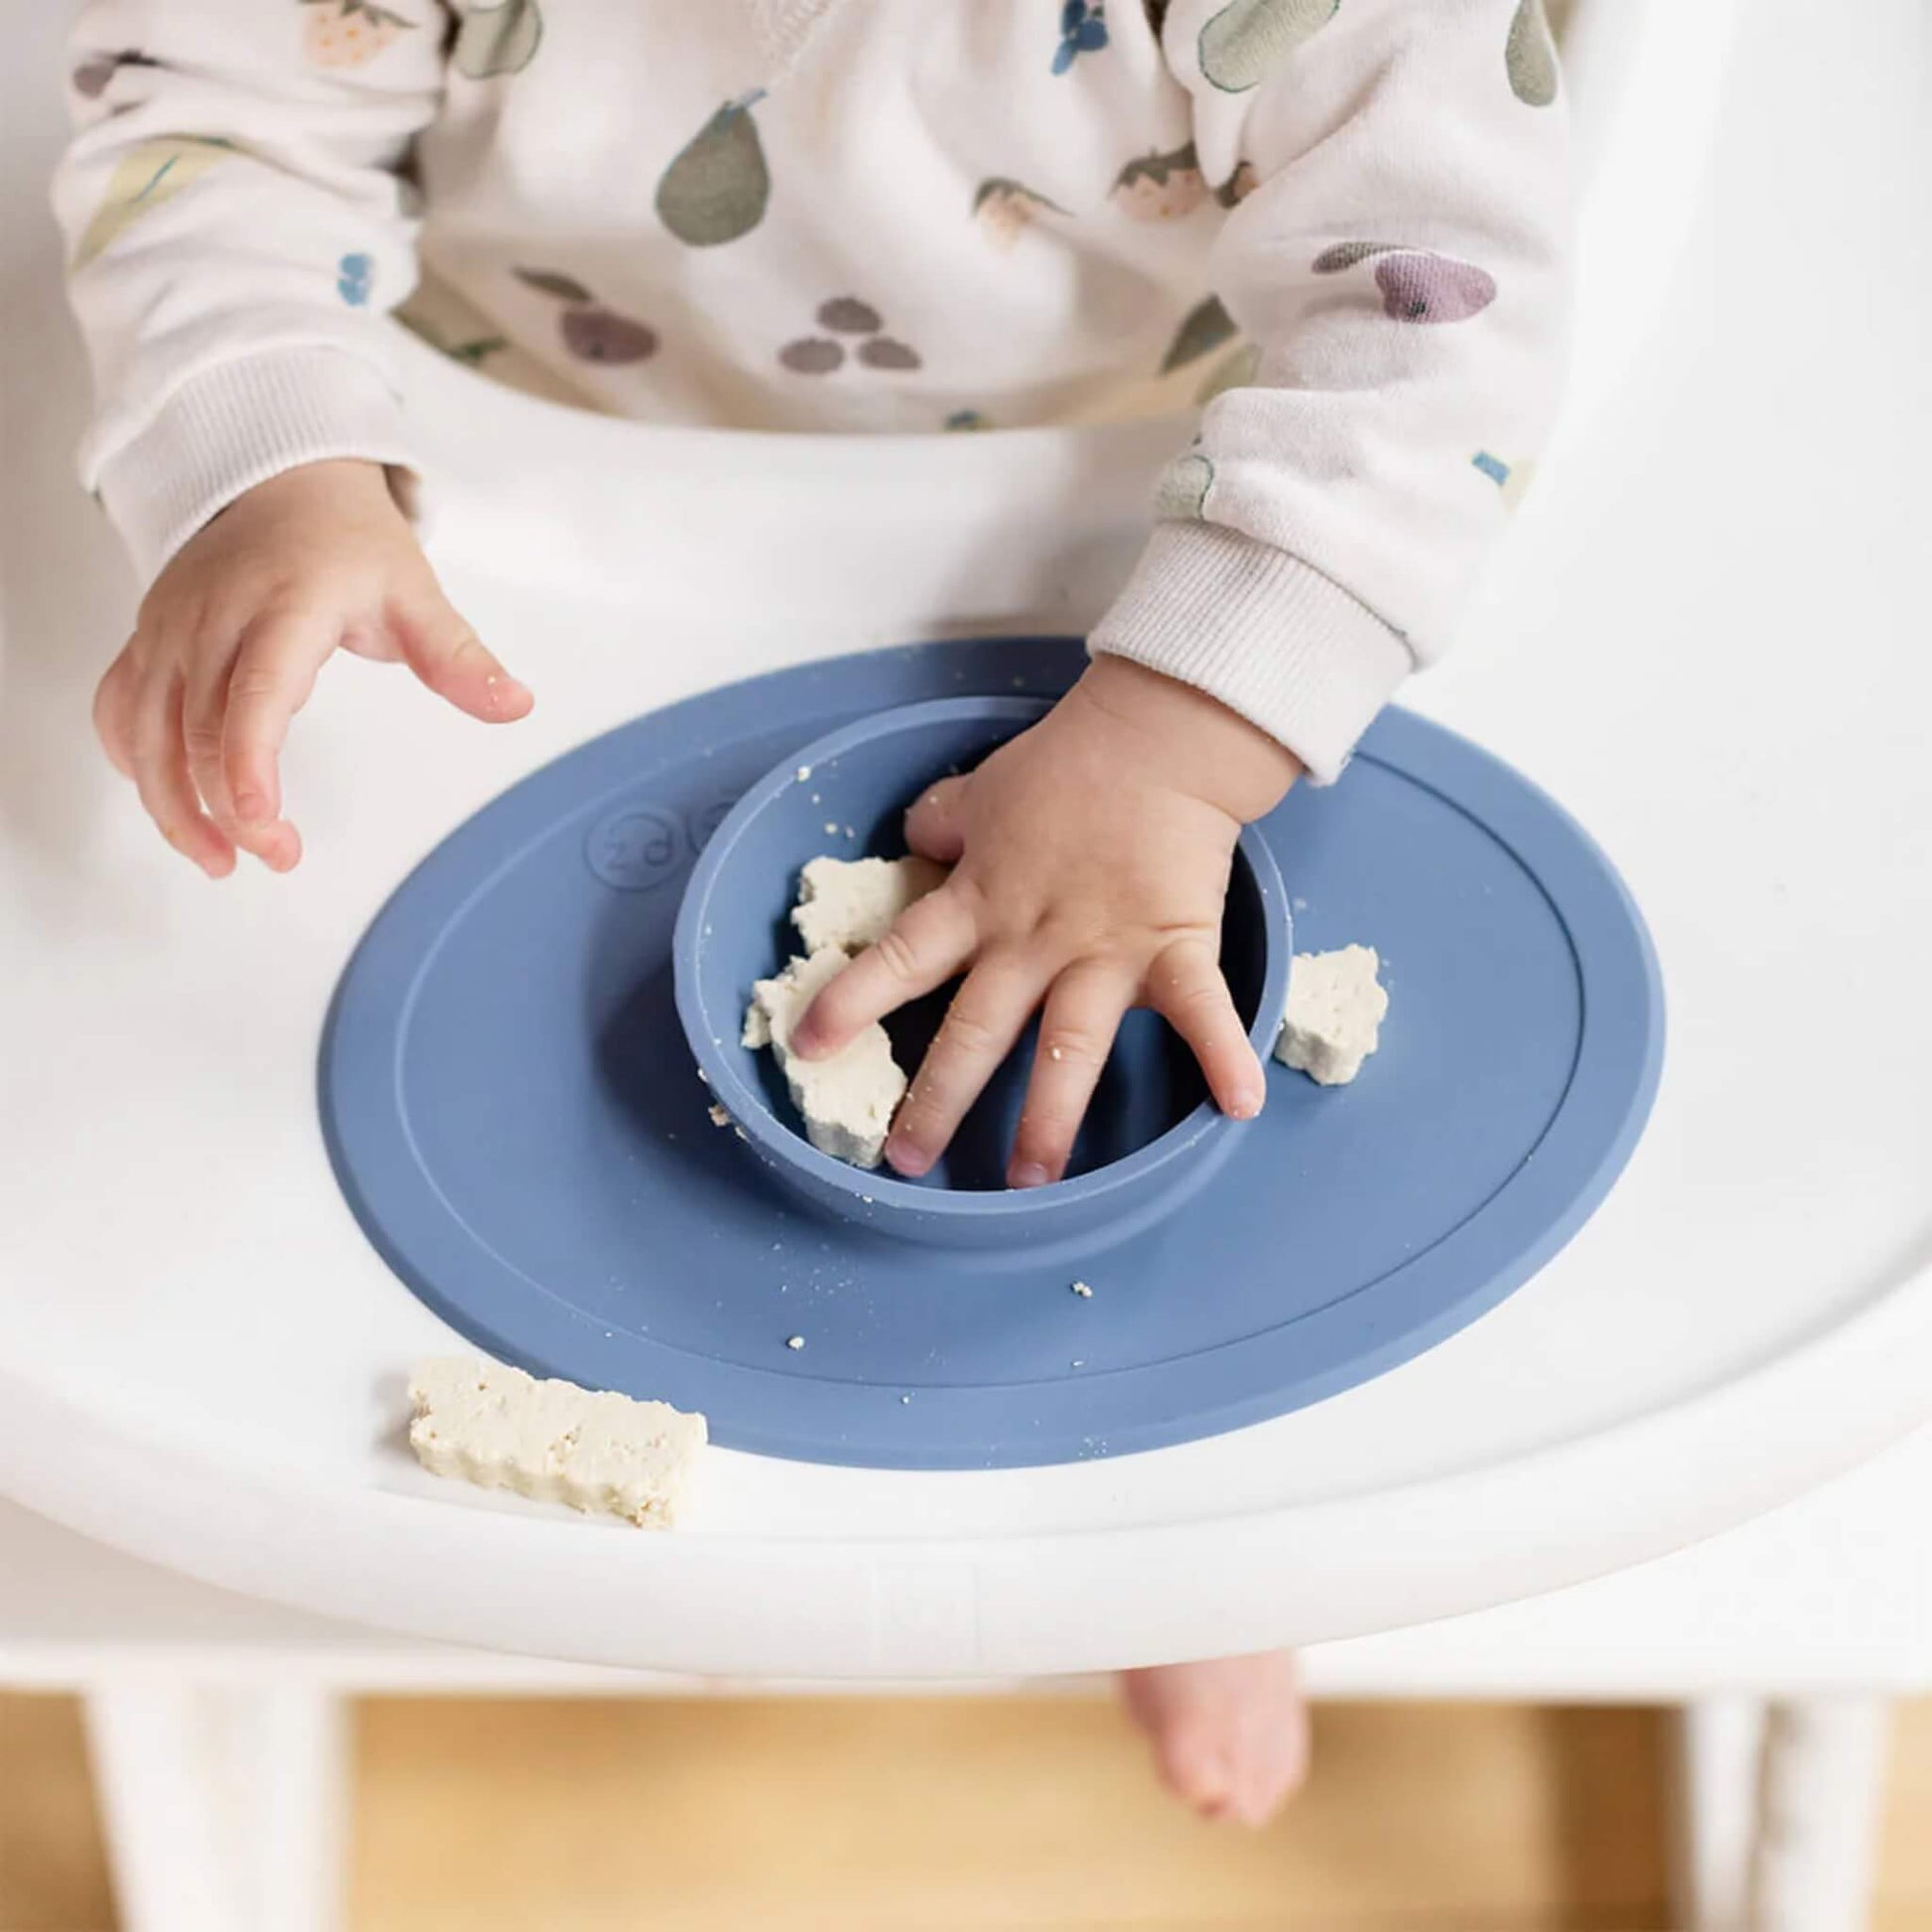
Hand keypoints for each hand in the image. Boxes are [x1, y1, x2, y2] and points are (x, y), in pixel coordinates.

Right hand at [92, 459, 531, 874]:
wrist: (276, 478)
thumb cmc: (347, 542)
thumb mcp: (415, 591)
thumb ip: (458, 655)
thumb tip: (515, 704)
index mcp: (285, 607)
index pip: (255, 694)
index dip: (250, 764)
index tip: (263, 824)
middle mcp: (212, 619)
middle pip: (194, 729)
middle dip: (225, 807)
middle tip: (275, 857)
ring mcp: (170, 630)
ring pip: (143, 729)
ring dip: (171, 803)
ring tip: (219, 859)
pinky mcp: (147, 639)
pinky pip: (119, 708)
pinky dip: (133, 763)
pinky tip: (172, 804)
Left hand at [791, 657, 1300, 1184]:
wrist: (1156, 735)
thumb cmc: (1068, 764)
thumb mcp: (983, 791)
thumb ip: (944, 822)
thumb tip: (916, 838)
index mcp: (979, 906)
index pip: (900, 958)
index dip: (852, 1003)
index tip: (808, 1047)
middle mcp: (1031, 942)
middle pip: (975, 1031)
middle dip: (938, 1100)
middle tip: (907, 1159)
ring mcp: (1104, 951)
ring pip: (1067, 1048)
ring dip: (1049, 1118)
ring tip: (1032, 1181)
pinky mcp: (1174, 946)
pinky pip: (1201, 1009)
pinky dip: (1223, 1054)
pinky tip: (1237, 1106)